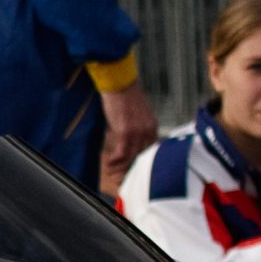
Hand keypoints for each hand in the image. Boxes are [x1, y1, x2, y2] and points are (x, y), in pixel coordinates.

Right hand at [97, 81, 158, 195]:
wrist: (119, 81)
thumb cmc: (124, 94)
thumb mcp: (136, 113)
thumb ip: (136, 126)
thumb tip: (126, 137)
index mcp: (152, 126)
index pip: (151, 150)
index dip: (141, 163)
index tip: (133, 171)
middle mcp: (148, 131)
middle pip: (142, 158)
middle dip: (131, 171)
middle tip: (122, 179)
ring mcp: (138, 132)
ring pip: (132, 158)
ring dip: (121, 169)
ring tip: (112, 174)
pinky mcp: (125, 131)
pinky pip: (122, 153)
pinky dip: (115, 162)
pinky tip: (108, 164)